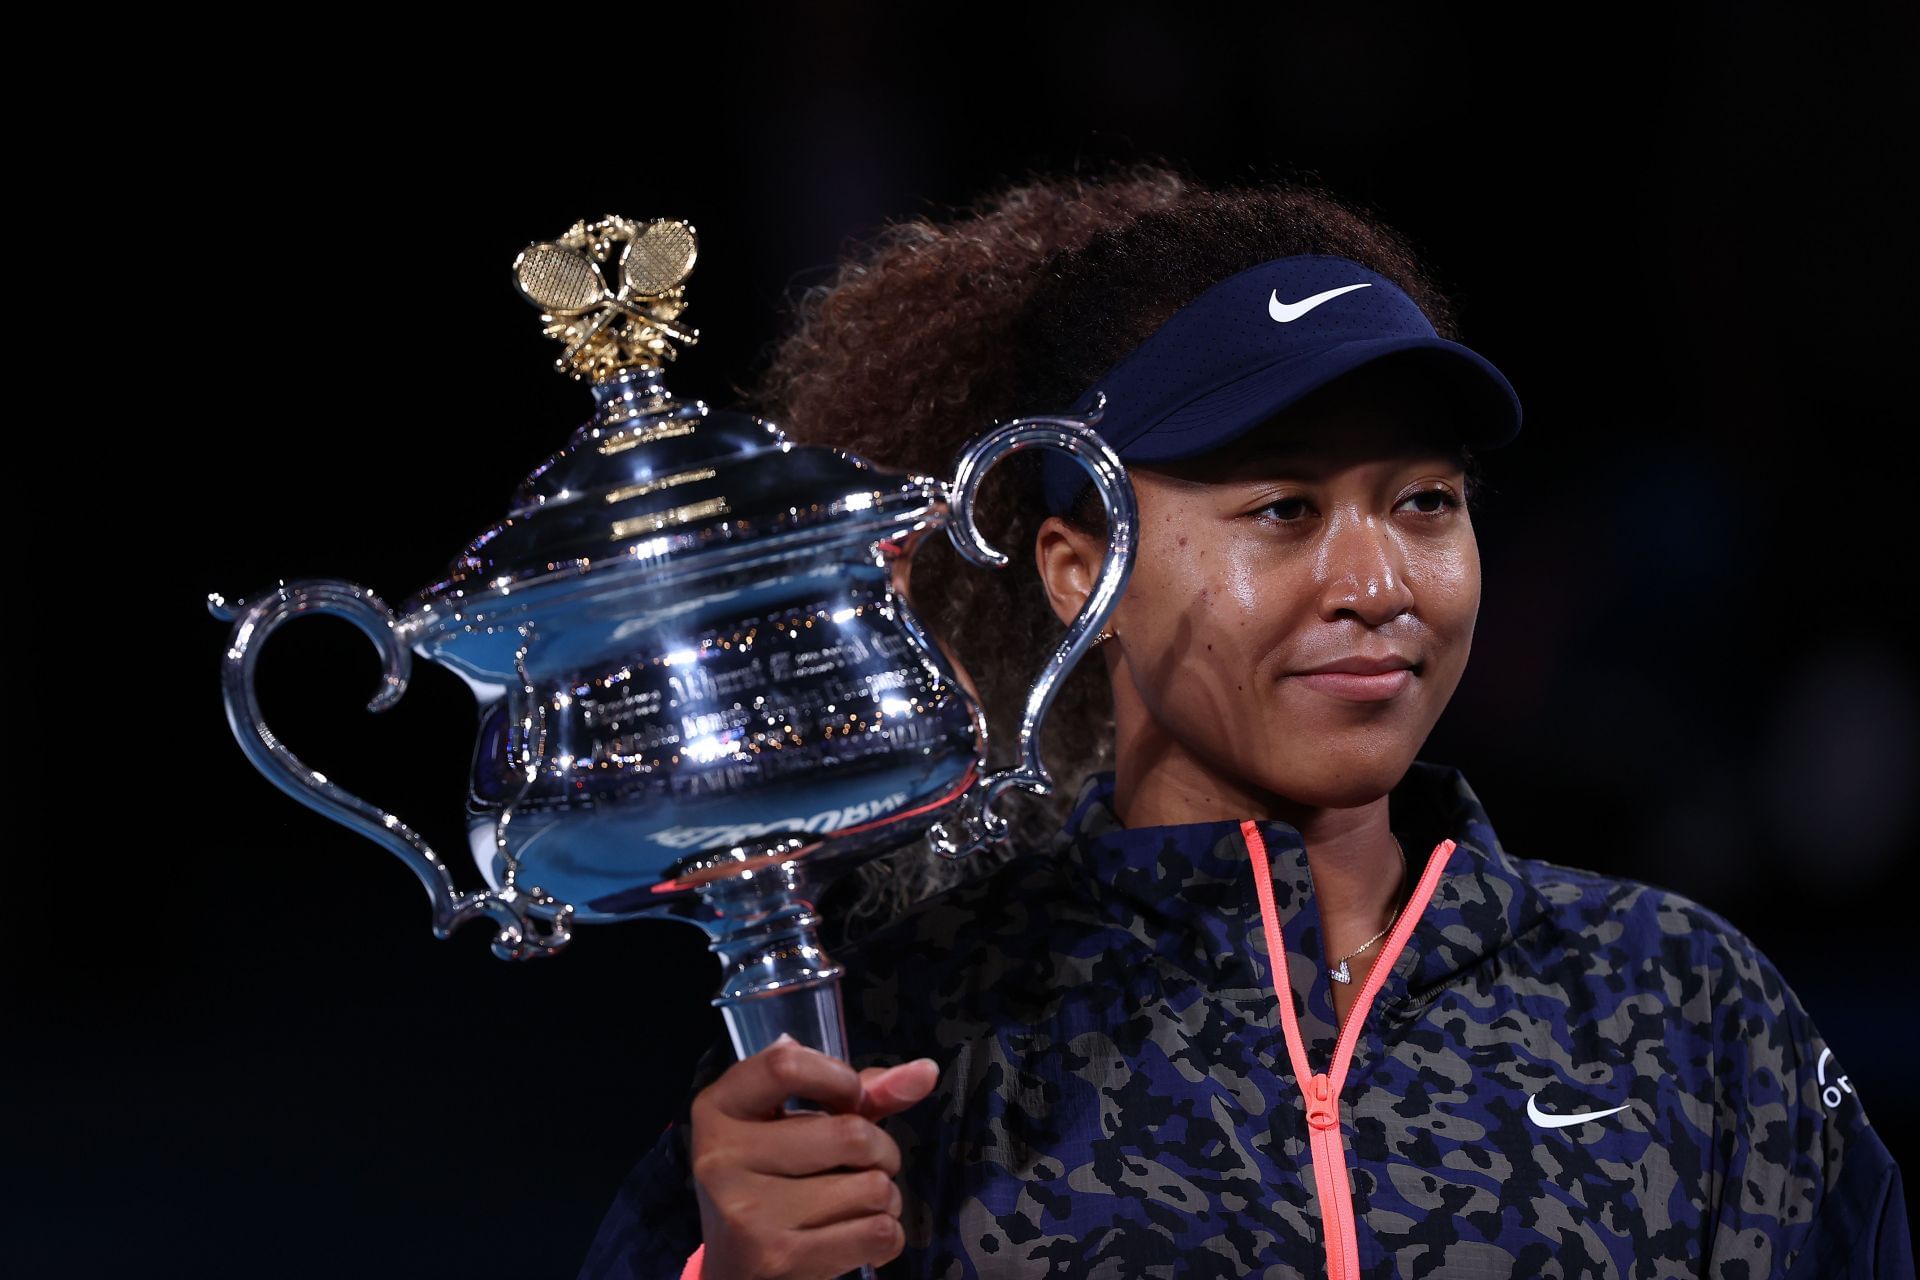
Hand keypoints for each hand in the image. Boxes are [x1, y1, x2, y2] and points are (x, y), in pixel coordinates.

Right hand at [690, 1035, 940, 1279]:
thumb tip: (926, 1071)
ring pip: (873, 1187)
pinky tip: (855, 1233)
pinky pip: (878, 1232)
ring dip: (884, 1195)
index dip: (839, 1078)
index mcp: (719, 1109)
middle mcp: (721, 1158)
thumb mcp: (797, 1127)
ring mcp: (747, 1211)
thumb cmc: (773, 1183)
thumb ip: (859, 1094)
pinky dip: (886, 1233)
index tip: (852, 1098)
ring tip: (856, 1202)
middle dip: (880, 1149)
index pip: (785, 1065)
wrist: (734, 1270)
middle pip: (850, 1134)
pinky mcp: (777, 1258)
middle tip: (864, 1164)